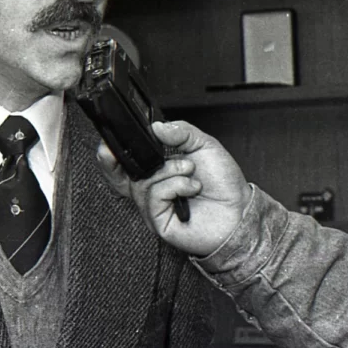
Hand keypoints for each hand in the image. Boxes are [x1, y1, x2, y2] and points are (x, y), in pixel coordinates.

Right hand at [96, 120, 250, 256]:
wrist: (238, 208)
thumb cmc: (223, 182)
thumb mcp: (203, 145)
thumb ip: (180, 132)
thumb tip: (156, 126)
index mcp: (158, 169)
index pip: (126, 161)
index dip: (112, 153)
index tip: (108, 142)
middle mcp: (152, 188)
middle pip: (119, 174)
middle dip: (114, 160)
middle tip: (126, 149)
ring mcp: (153, 206)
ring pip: (142, 182)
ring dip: (170, 171)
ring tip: (190, 171)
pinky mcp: (159, 221)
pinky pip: (153, 197)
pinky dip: (174, 186)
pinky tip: (190, 187)